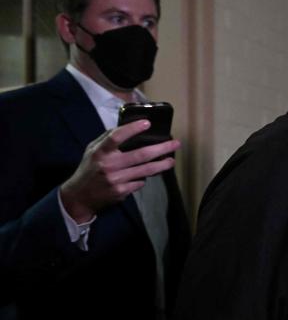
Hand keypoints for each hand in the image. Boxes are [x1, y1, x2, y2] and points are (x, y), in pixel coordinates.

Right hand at [60, 120, 180, 222]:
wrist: (79, 197)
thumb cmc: (89, 169)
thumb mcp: (92, 151)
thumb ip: (107, 139)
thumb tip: (128, 127)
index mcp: (100, 152)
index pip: (116, 137)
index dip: (132, 129)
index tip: (147, 123)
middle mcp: (108, 165)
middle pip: (140, 155)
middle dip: (161, 148)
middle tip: (175, 144)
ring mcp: (116, 180)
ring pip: (146, 171)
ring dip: (162, 165)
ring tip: (172, 160)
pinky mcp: (121, 192)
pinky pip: (140, 182)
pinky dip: (145, 177)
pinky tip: (149, 173)